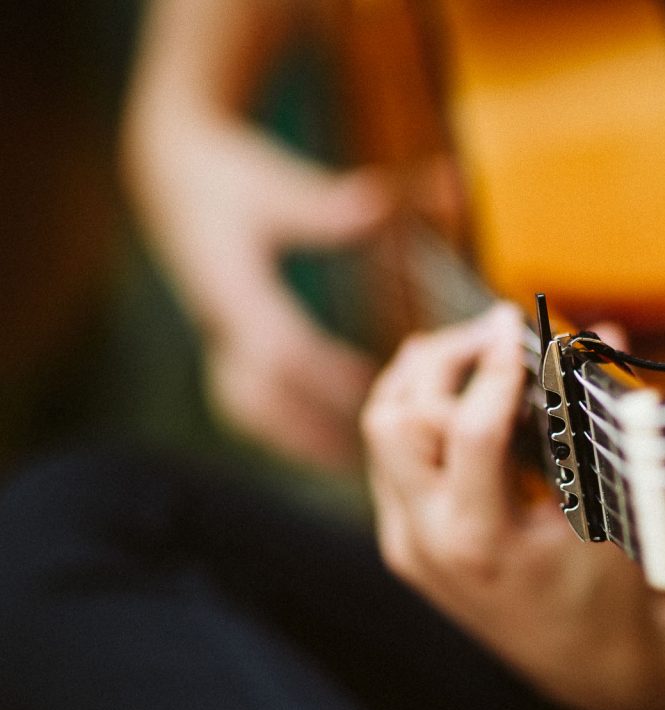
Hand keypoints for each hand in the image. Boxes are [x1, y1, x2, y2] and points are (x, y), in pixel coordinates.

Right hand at [129, 118, 389, 470]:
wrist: (169, 170)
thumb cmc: (229, 174)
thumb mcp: (276, 183)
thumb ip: (327, 204)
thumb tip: (378, 200)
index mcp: (232, 287)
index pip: (279, 348)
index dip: (326, 377)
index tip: (374, 394)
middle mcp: (218, 319)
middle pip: (258, 397)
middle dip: (309, 432)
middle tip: (365, 461)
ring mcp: (213, 332)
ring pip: (245, 405)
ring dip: (293, 438)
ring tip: (347, 466)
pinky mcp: (217, 337)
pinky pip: (241, 397)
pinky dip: (278, 425)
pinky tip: (314, 445)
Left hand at [362, 305, 664, 709]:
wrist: (584, 662)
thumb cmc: (610, 587)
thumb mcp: (608, 504)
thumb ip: (598, 417)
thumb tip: (604, 331)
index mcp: (481, 542)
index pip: (471, 429)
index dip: (495, 367)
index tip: (516, 324)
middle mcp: (426, 543)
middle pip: (396, 419)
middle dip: (441, 360)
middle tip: (494, 333)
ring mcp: (404, 544)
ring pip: (381, 430)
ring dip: (421, 380)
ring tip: (476, 353)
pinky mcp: (400, 541)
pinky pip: (390, 456)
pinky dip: (420, 413)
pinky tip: (466, 396)